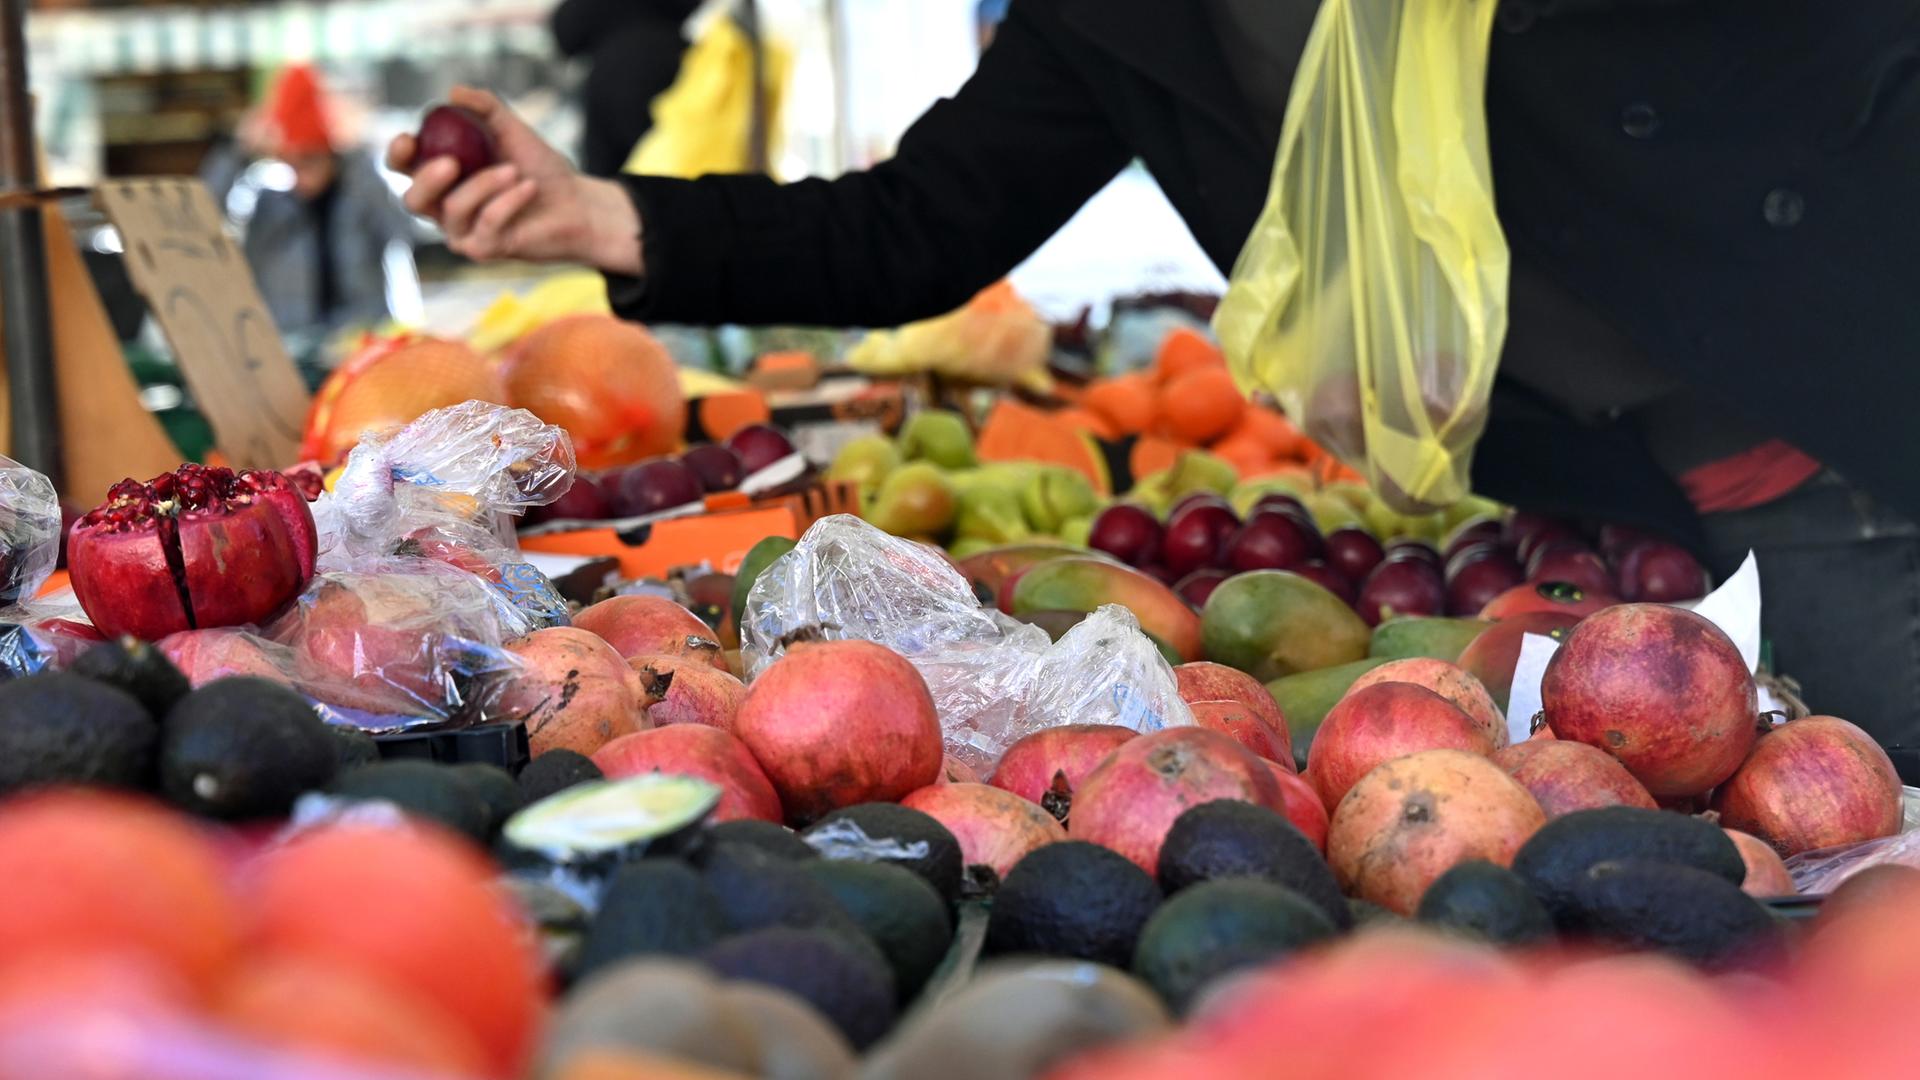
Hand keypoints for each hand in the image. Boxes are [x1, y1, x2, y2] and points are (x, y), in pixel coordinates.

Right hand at [387, 87, 641, 274]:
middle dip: (428, 179)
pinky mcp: (484, 250)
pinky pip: (486, 223)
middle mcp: (443, 207)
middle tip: (452, 162)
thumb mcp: (511, 130)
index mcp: (440, 176)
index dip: (398, 154)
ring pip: (453, 210)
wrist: (576, 203)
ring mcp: (462, 232)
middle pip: (413, 200)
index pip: (403, 168)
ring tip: (514, 171)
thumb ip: (484, 108)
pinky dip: (508, 201)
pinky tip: (528, 188)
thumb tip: (453, 93)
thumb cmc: (540, 168)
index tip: (409, 138)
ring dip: (484, 185)